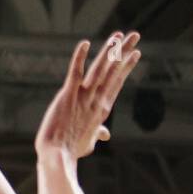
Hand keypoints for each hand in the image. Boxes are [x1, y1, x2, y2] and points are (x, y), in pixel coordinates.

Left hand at [35, 31, 141, 159]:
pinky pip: (75, 73)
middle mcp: (96, 101)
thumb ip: (97, 132)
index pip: (117, 82)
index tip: (135, 53)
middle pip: (113, 71)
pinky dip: (79, 58)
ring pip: (99, 69)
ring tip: (118, 35)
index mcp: (101, 109)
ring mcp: (83, 97)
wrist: (56, 158)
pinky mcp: (67, 96)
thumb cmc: (70, 151)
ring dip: (109, 51)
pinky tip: (84, 43)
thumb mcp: (89, 141)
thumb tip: (105, 134)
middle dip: (124, 52)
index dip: (126, 66)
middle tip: (135, 35)